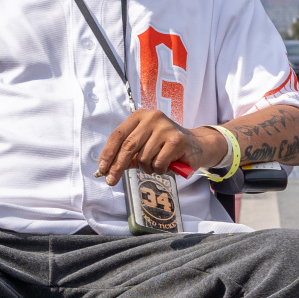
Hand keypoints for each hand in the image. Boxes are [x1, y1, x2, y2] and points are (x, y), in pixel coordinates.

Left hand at [96, 107, 214, 184]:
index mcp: (139, 116)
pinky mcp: (176, 140)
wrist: (196, 145)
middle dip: (118, 166)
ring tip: (156, 165)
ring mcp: (165, 128)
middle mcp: (152, 118)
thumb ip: (128, 154)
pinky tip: (167, 164)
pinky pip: (158, 163)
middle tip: (111, 180)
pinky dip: (160, 169)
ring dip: (147, 168)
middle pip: (128, 146)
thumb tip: (108, 169)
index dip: (108, 153)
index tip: (102, 168)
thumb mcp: (144, 146)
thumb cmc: (165, 147)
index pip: (118, 135)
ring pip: (144, 158)